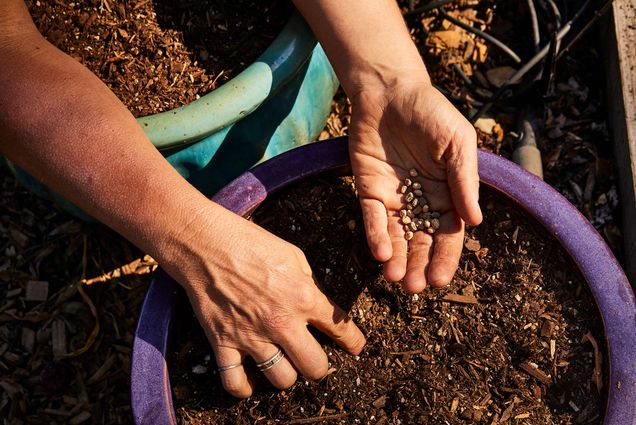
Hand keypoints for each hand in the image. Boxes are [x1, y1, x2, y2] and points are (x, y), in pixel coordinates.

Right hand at [164, 206, 365, 397]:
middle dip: (320, 365)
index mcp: (303, 297)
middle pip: (315, 367)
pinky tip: (251, 379)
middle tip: (314, 357)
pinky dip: (243, 388)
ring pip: (282, 380)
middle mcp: (281, 322)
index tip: (355, 347)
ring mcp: (251, 336)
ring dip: (287, 375)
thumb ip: (310, 284)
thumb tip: (318, 306)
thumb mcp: (293, 255)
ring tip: (284, 364)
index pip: (341, 330)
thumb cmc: (251, 242)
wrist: (206, 242)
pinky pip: (235, 382)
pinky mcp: (223, 343)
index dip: (354, 342)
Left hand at [349, 81, 481, 292]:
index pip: (448, 235)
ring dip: (396, 259)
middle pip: (421, 242)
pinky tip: (380, 254)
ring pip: (396, 237)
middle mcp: (421, 202)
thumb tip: (476, 222)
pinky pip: (372, 219)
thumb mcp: (457, 142)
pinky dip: (376, 236)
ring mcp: (394, 199)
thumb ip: (464, 180)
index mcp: (448, 194)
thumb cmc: (431, 113)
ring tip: (395, 280)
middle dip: (418, 266)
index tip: (441, 281)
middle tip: (414, 288)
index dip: (445, 258)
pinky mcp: (369, 191)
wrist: (389, 91)